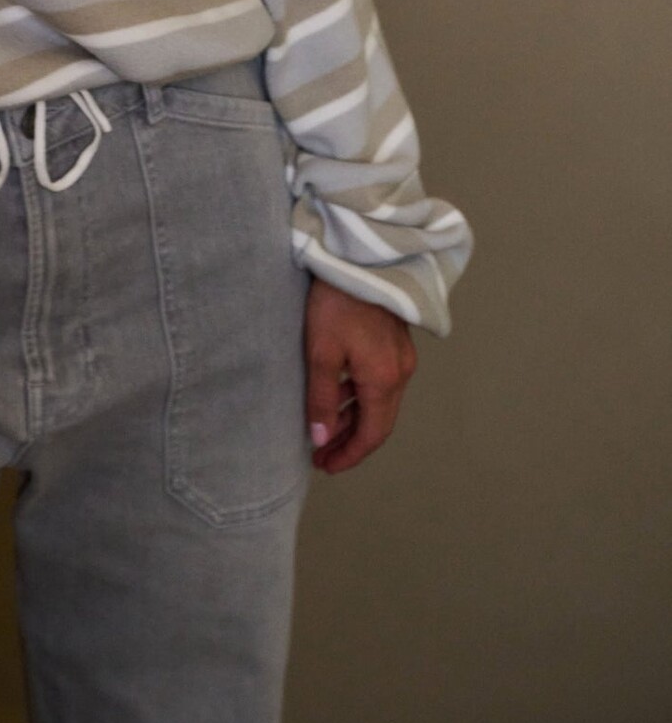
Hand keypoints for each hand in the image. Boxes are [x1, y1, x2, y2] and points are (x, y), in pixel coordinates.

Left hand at [304, 276, 417, 473]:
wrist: (358, 256)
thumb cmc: (336, 302)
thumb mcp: (321, 352)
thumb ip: (322, 398)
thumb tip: (321, 439)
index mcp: (384, 380)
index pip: (372, 434)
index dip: (350, 455)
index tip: (326, 466)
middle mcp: (400, 372)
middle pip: (379, 421)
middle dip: (351, 442)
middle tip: (322, 455)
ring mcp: (401, 356)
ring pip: (380, 401)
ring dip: (354, 419)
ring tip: (325, 430)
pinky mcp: (395, 340)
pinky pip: (380, 381)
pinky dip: (361, 397)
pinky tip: (339, 396)